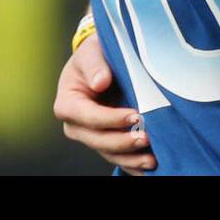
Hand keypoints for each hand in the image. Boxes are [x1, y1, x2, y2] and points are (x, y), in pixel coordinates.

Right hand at [53, 33, 155, 173]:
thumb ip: (94, 65)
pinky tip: (150, 167)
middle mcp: (76, 125)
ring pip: (110, 154)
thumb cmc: (94, 56)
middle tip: (146, 137)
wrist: (102, 64)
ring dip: (131, 159)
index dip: (111, 119)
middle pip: (99, 140)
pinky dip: (134, 165)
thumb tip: (100, 82)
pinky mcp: (106, 143)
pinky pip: (120, 159)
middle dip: (123, 142)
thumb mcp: (91, 52)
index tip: (134, 114)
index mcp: (67, 103)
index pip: (88, 117)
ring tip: (152, 159)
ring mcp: (91, 137)